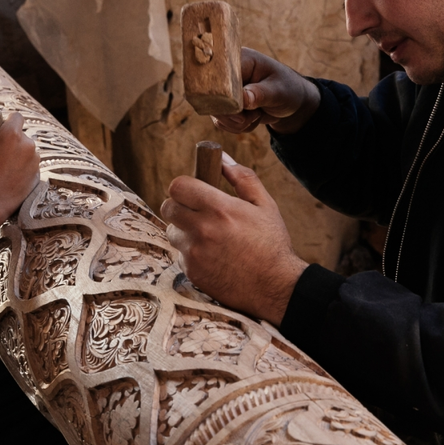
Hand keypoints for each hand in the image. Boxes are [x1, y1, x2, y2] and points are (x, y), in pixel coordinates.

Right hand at [0, 112, 40, 244]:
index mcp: (12, 134)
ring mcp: (35, 160)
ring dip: (17, 154)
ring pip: (26, 150)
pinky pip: (29, 165)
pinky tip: (9, 177)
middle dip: (11, 140)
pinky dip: (22, 168)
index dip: (6, 121)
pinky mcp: (38, 174)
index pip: (16, 116)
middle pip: (21, 135)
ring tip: (2, 168)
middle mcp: (28, 144)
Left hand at [160, 152, 308, 324]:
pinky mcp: (192, 272)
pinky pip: (180, 255)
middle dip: (180, 206)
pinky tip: (213, 256)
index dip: (184, 186)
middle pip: (168, 207)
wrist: (275, 286)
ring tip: (208, 237)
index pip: (178, 186)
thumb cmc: (272, 243)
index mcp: (219, 208)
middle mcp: (202, 230)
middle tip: (197, 212)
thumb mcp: (264, 204)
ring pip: (172, 232)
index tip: (194, 191)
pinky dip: (191, 253)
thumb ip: (242, 177)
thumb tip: (222, 158)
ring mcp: (194, 253)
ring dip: (184, 231)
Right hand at [211, 48, 320, 135]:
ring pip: (217, 114)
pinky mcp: (224, 105)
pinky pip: (222, 122)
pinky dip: (237, 127)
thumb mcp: (278, 90)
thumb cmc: (287, 88)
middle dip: (233, 114)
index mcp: (239, 60)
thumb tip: (243, 99)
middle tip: (253, 115)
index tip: (240, 107)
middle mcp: (227, 74)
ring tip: (256, 115)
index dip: (224, 94)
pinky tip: (252, 120)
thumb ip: (260, 94)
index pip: (219, 76)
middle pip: (213, 98)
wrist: (290, 102)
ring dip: (238, 123)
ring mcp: (224, 91)